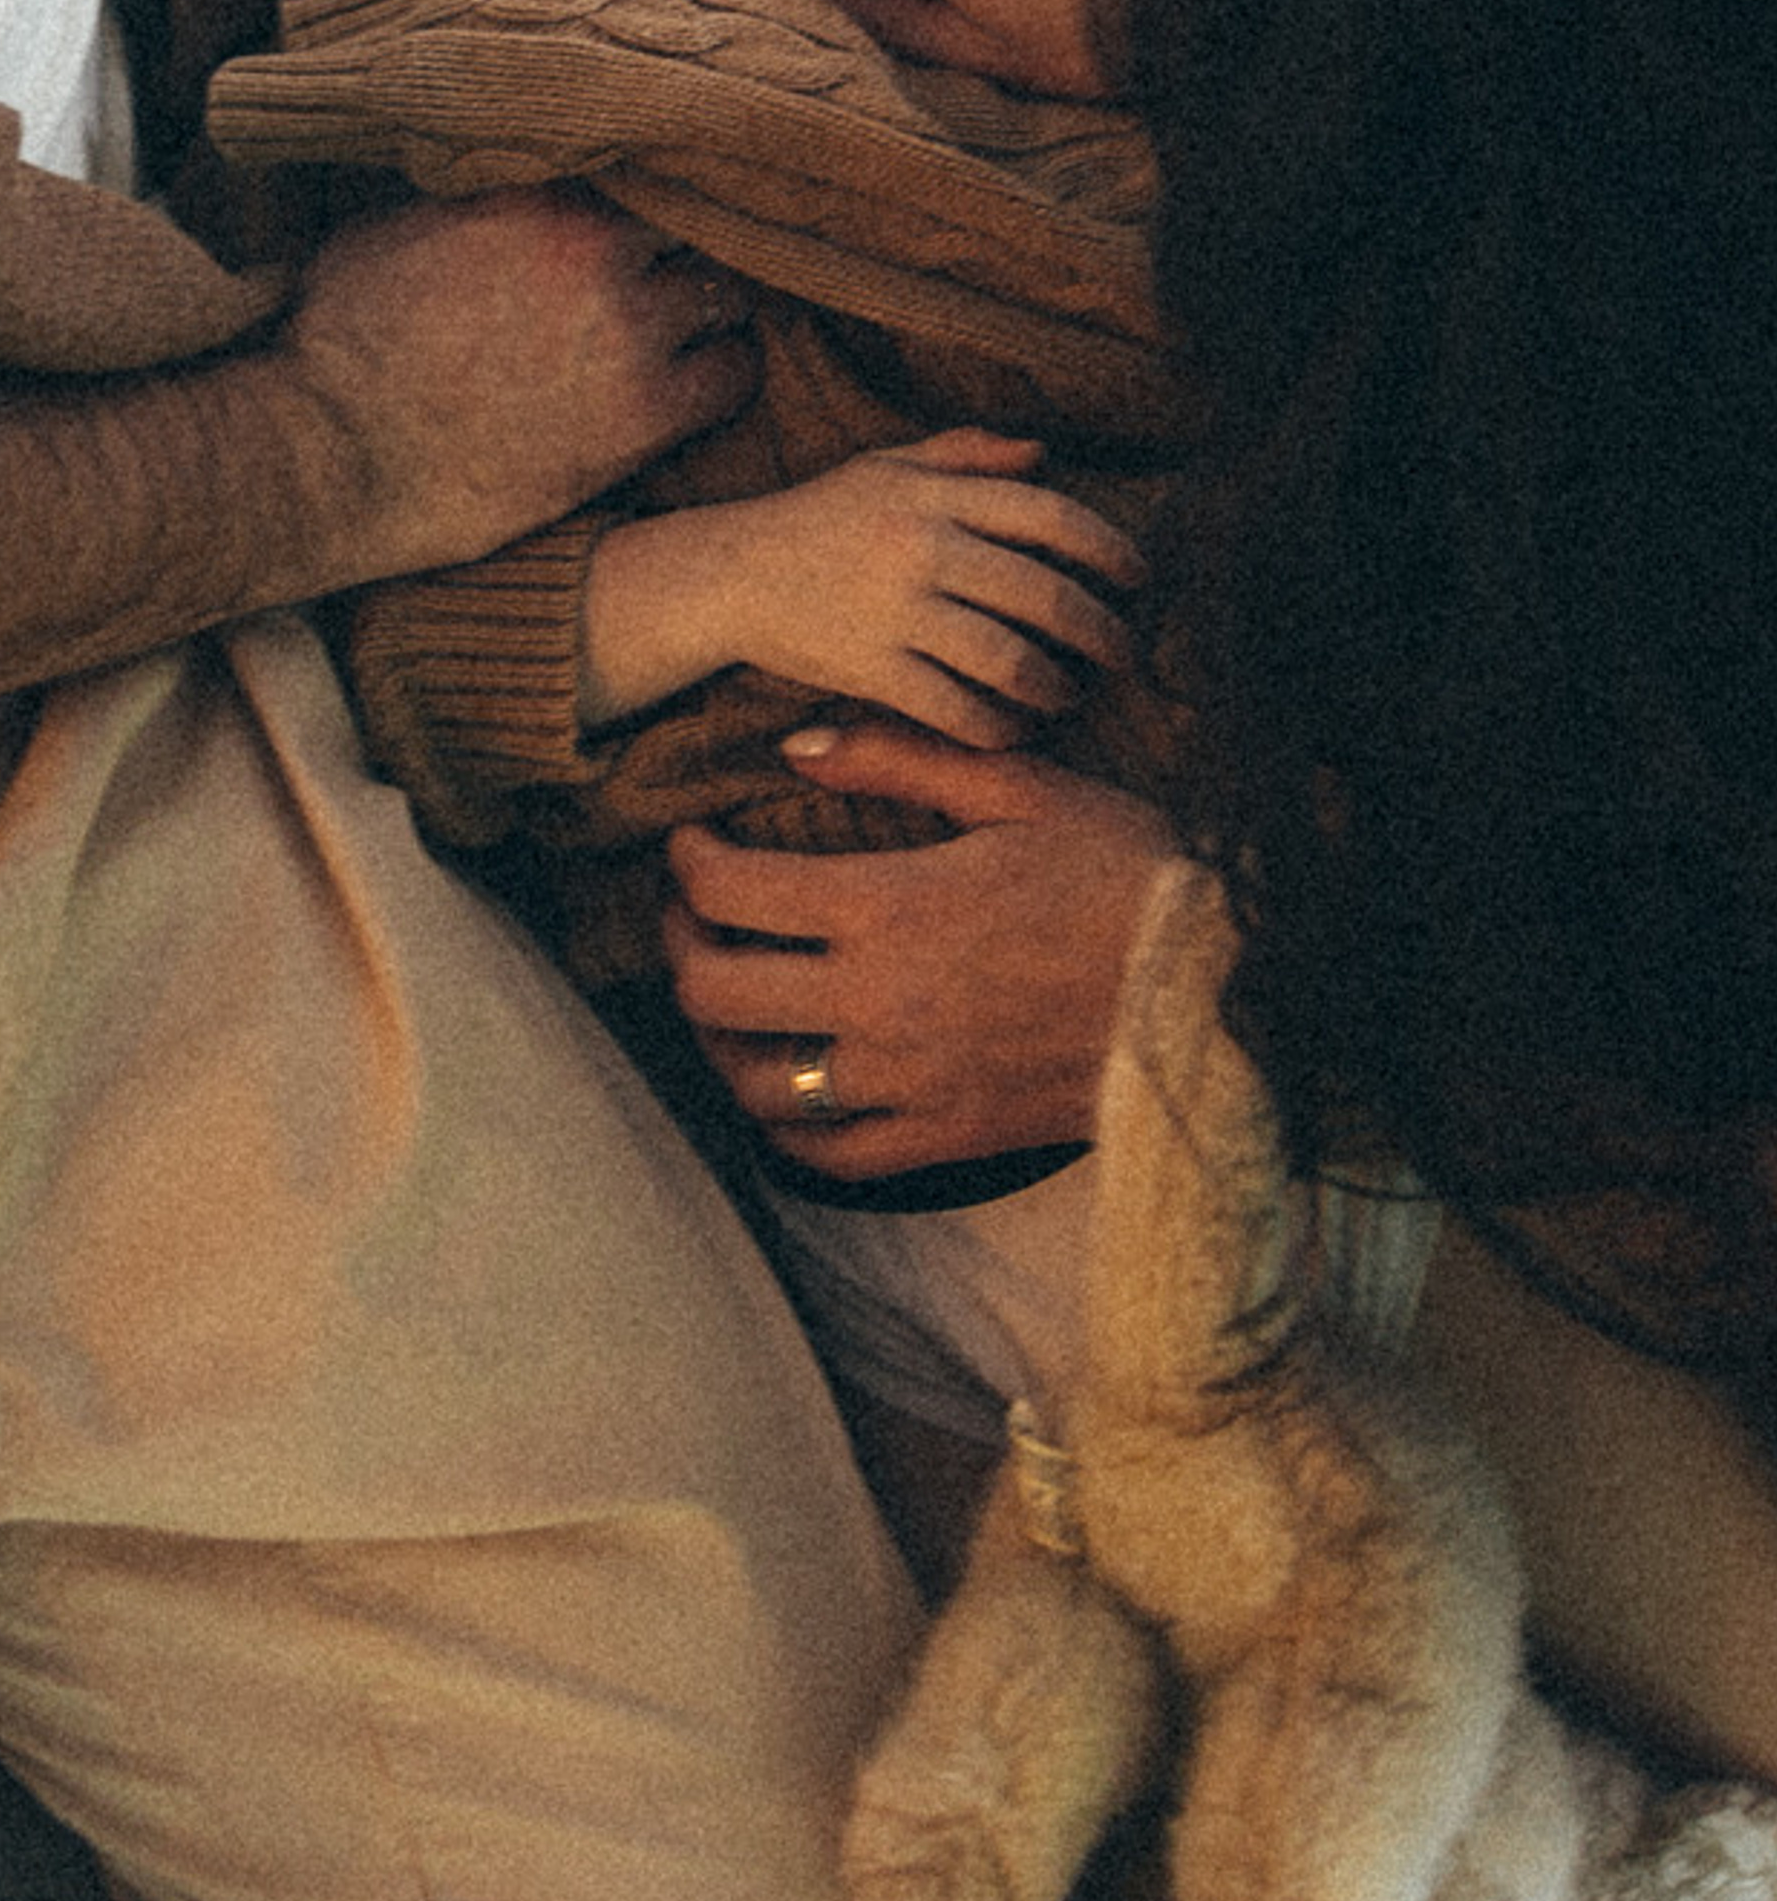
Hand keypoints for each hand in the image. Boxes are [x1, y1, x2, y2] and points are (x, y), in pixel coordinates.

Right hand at [278, 192, 752, 574]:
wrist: (332, 453)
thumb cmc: (338, 340)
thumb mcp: (392, 223)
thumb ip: (475, 193)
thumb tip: (504, 170)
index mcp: (536, 190)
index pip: (642, 158)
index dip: (647, 186)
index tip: (644, 208)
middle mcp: (596, 247)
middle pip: (696, 219)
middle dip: (685, 241)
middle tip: (676, 267)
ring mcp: (629, 330)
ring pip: (727, 293)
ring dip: (712, 306)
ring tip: (696, 324)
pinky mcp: (644, 415)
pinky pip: (735, 376)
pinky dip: (729, 370)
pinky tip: (710, 377)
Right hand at [580, 431, 1141, 735]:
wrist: (729, 573)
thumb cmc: (816, 518)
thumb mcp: (886, 466)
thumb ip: (965, 454)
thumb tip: (1043, 453)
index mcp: (934, 493)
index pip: (1048, 515)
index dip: (1108, 548)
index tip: (1138, 577)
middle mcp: (922, 546)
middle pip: (1044, 595)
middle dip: (1101, 632)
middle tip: (1125, 654)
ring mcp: (897, 610)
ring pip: (1009, 660)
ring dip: (1056, 686)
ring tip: (1070, 695)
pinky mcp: (871, 668)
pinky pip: (957, 708)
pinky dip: (998, 725)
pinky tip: (1015, 728)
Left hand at [662, 732, 1174, 1173]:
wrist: (1220, 991)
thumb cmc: (1126, 873)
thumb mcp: (1020, 786)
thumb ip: (899, 757)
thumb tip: (798, 745)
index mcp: (888, 907)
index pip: (731, 892)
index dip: (688, 863)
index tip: (692, 843)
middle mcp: (879, 1004)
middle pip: (716, 991)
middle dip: (680, 944)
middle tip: (690, 913)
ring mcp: (908, 1084)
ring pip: (754, 1081)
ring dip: (718, 1038)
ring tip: (727, 995)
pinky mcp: (945, 1141)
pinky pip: (827, 1155)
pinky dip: (783, 1124)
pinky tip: (783, 1085)